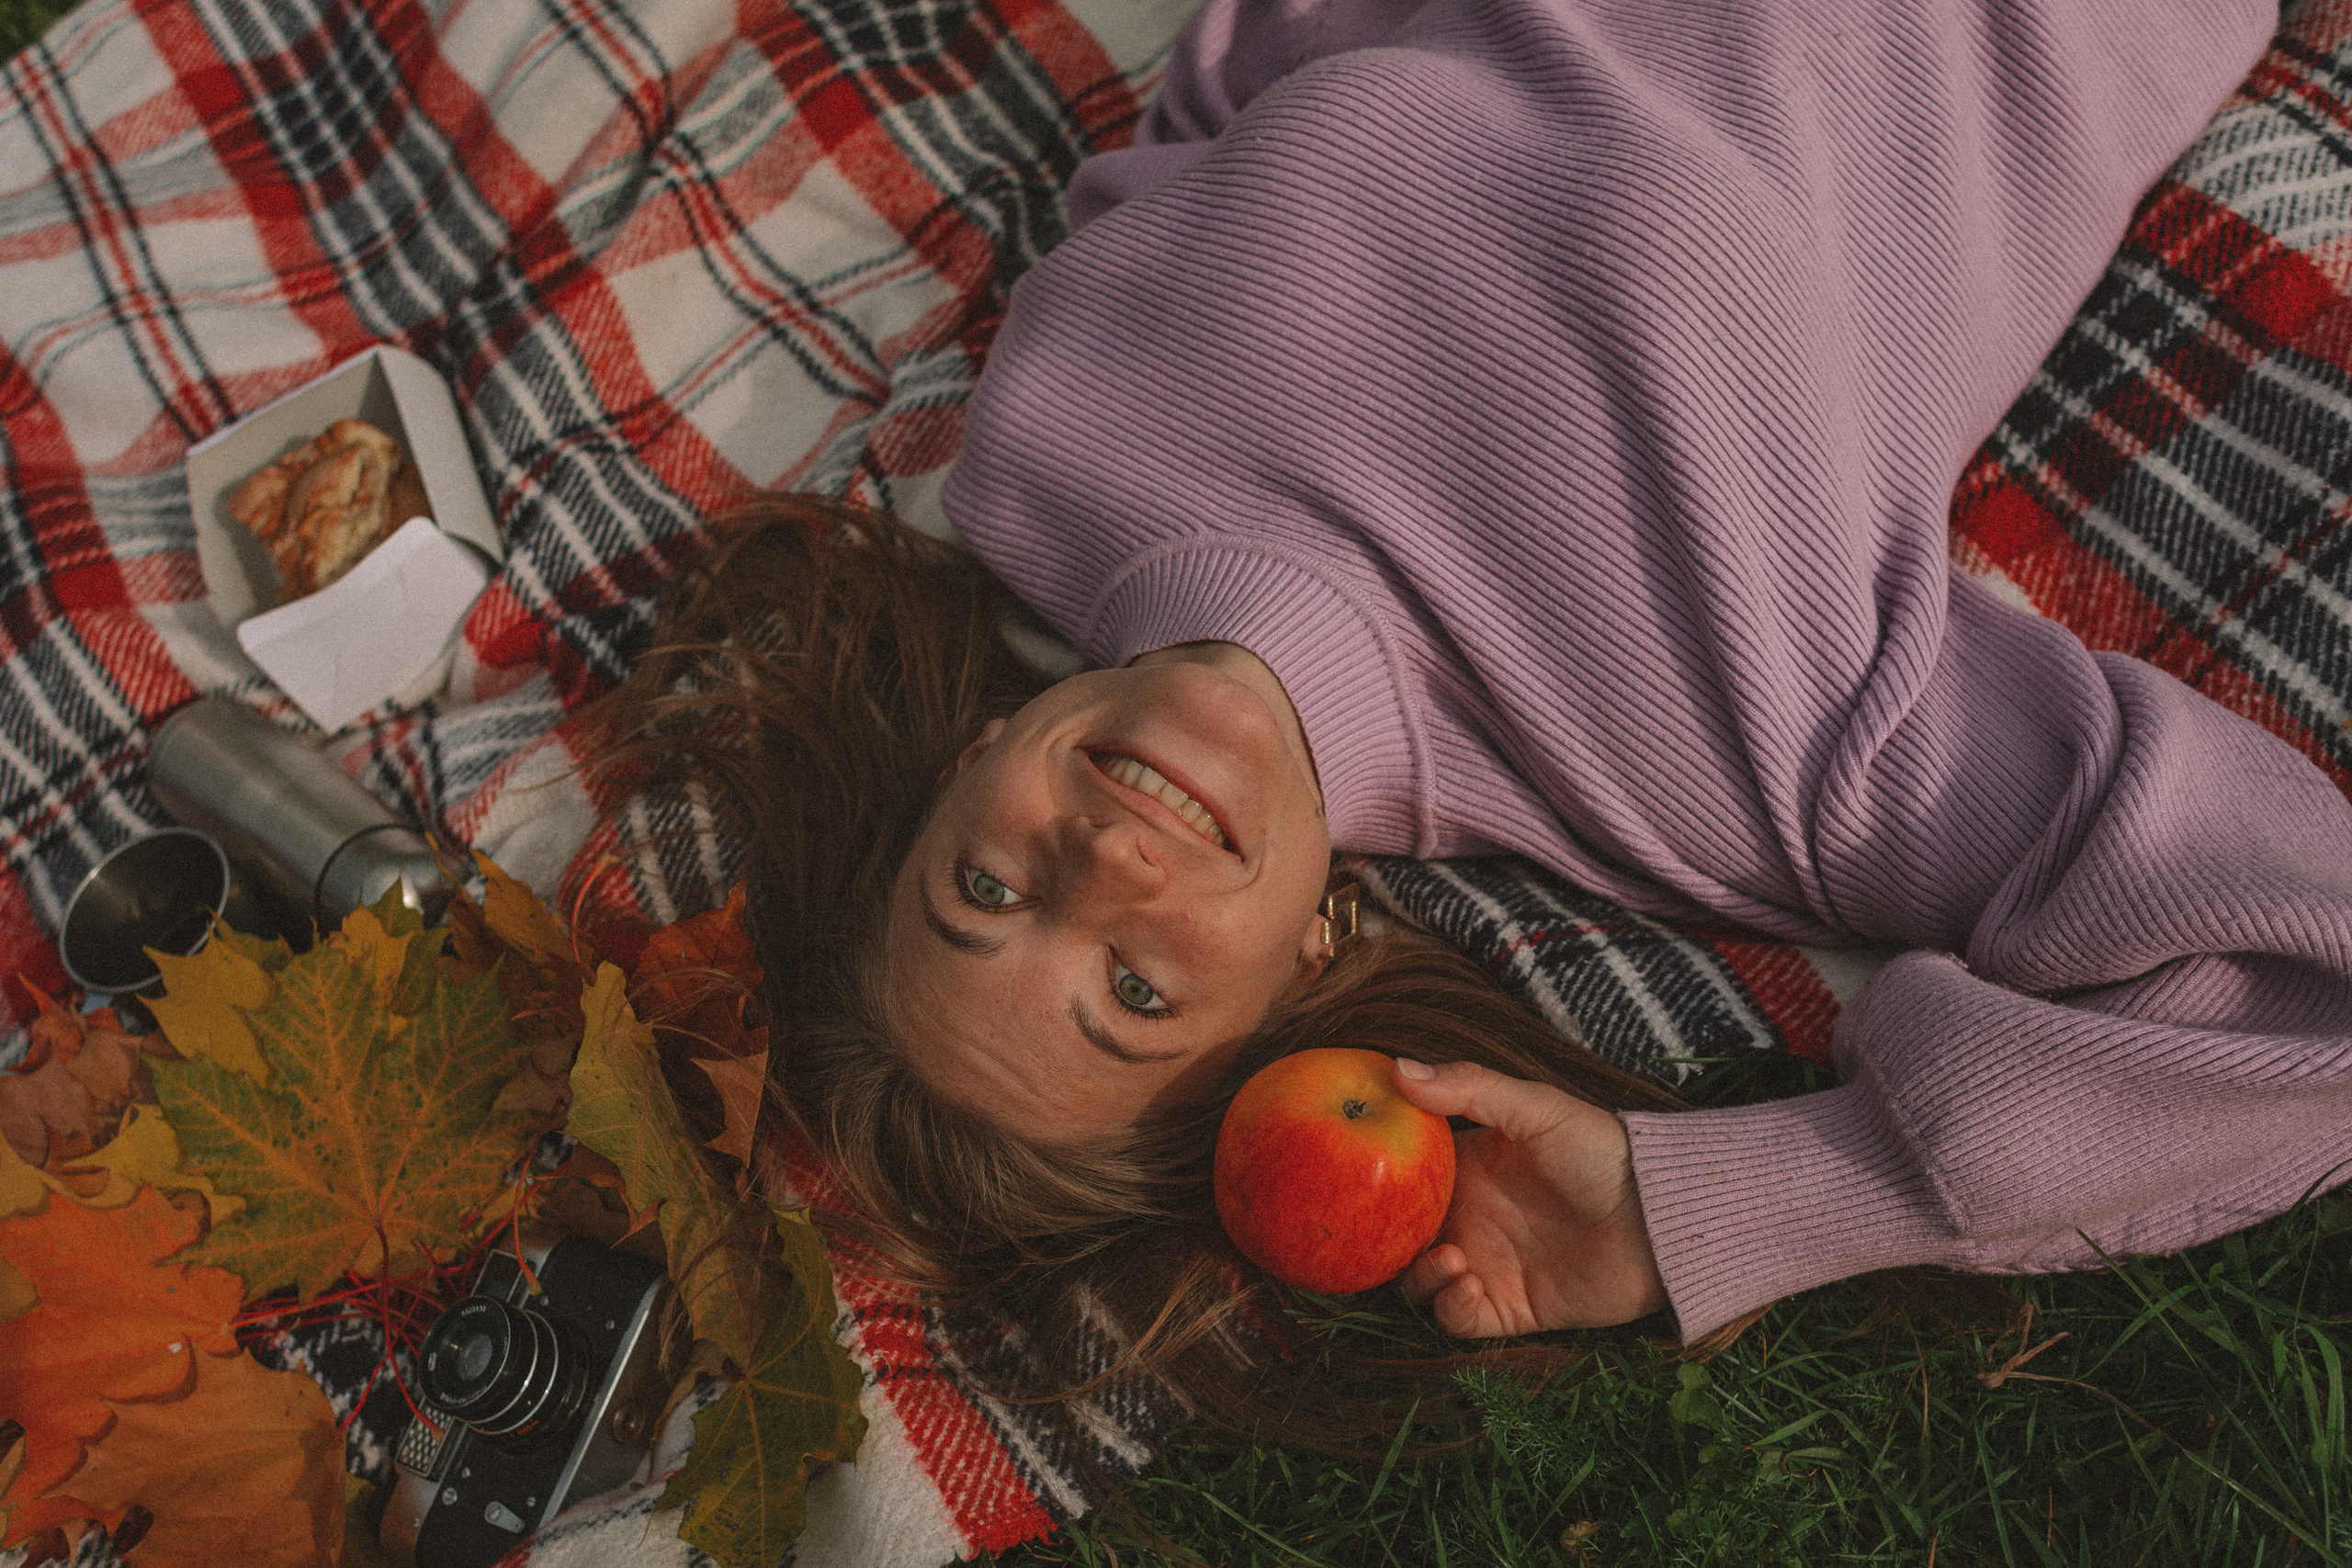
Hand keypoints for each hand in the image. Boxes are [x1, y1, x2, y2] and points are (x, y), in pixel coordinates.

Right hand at [1390, 1057, 1667, 1336]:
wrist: (1661, 1219)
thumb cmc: (1602, 1151)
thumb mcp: (1536, 1108)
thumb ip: (1469, 1087)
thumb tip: (1396, 1067)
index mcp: (1467, 1169)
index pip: (1403, 1176)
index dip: (1377, 1178)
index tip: (1354, 1171)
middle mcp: (1469, 1218)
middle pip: (1399, 1235)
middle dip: (1386, 1239)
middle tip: (1387, 1232)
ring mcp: (1486, 1264)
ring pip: (1420, 1282)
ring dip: (1421, 1276)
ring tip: (1453, 1259)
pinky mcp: (1508, 1307)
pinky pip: (1458, 1319)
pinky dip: (1452, 1307)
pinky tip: (1470, 1284)